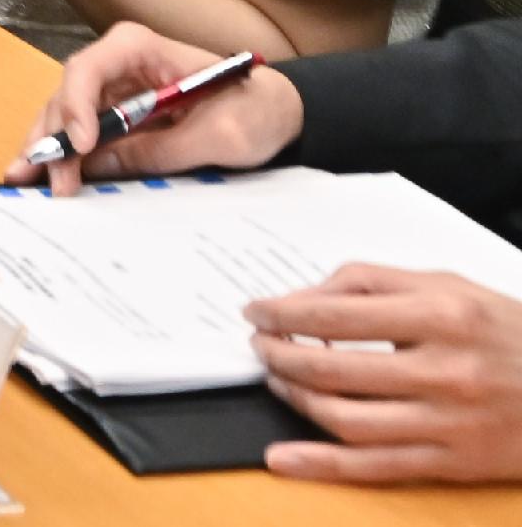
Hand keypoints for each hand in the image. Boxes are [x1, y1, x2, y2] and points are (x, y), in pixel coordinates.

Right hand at [12, 22, 305, 192]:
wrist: (278, 113)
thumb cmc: (256, 111)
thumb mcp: (219, 135)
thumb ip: (161, 149)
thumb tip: (100, 166)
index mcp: (140, 49)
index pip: (89, 69)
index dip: (76, 107)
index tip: (82, 148)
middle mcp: (116, 64)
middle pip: (68, 96)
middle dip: (54, 137)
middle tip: (50, 181)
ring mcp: (113, 90)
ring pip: (65, 115)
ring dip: (50, 148)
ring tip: (33, 182)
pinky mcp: (117, 116)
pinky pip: (82, 133)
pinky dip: (63, 154)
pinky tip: (46, 176)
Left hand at [250, 268, 521, 482]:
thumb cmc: (505, 331)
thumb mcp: (446, 286)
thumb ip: (370, 283)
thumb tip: (299, 299)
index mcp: (443, 316)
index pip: (338, 314)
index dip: (283, 314)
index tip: (255, 311)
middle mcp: (446, 371)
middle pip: (334, 368)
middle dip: (281, 355)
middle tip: (259, 344)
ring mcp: (450, 424)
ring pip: (347, 419)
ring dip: (295, 398)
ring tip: (277, 379)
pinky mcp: (455, 464)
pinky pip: (376, 468)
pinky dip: (321, 465)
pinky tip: (283, 458)